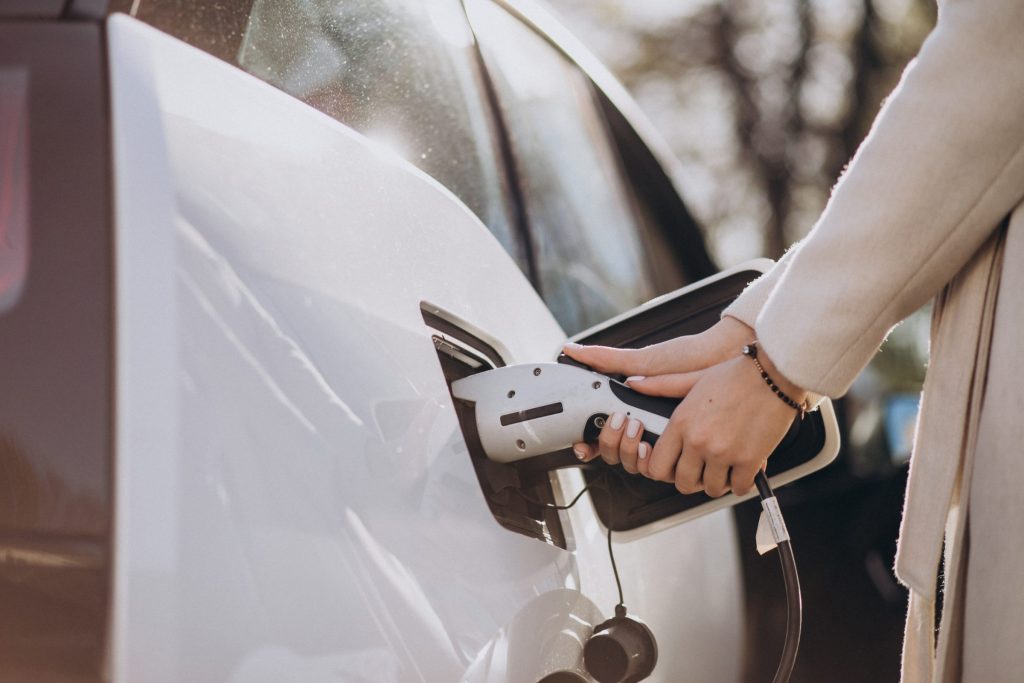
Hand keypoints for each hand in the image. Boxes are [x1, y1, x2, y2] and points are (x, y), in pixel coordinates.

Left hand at [566, 320, 807, 496]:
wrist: (774, 374)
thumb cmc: (736, 375)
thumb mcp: (693, 378)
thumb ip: (661, 385)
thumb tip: (633, 384)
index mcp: (681, 423)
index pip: (657, 466)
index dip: (665, 471)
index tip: (675, 467)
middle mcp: (698, 441)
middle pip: (683, 483)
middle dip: (692, 480)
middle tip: (702, 469)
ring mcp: (723, 453)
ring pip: (710, 488)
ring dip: (717, 482)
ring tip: (723, 467)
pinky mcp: (749, 460)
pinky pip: (738, 488)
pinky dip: (740, 483)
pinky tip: (742, 469)